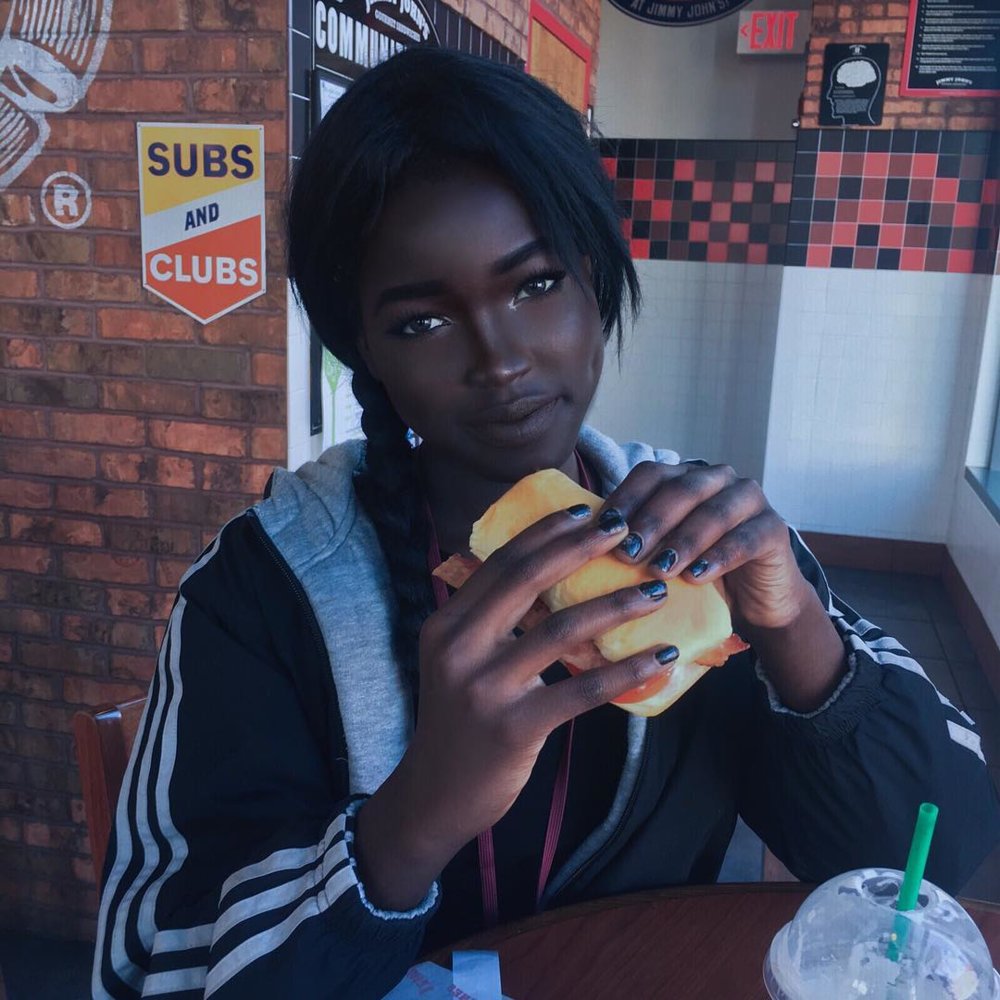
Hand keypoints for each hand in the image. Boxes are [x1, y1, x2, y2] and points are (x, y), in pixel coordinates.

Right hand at [356, 503, 675, 908]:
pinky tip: (660, 659)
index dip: (545, 533)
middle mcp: (459, 648)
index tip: (585, 511)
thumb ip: (491, 622)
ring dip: (615, 605)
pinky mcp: (513, 727)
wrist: (436, 796)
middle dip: (581, 549)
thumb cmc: (458, 723)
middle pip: (527, 581)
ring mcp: (483, 688)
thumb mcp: (458, 662)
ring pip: (560, 630)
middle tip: (626, 531)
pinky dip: (625, 671)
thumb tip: (549, 577)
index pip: (501, 563)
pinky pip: (581, 691)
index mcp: (446, 624)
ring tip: (656, 590)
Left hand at [602, 461, 813, 630]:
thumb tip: (583, 543)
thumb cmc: (697, 574)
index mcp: (685, 477)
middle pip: (680, 490)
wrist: (753, 602)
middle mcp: (717, 479)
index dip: (626, 498)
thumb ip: (634, 540)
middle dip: (651, 522)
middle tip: (628, 553)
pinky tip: (698, 577)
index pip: (650, 474)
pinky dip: (719, 557)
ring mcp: (749, 499)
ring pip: (713, 512)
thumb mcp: (661, 554)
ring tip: (661, 569)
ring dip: (683, 541)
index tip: (603, 530)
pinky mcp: (774, 528)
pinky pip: (745, 539)